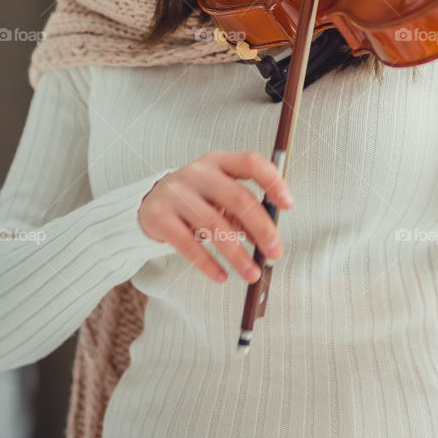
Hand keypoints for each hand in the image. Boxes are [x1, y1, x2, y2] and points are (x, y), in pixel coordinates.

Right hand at [137, 150, 292, 283]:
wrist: (150, 203)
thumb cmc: (196, 199)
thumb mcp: (220, 197)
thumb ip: (244, 213)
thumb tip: (268, 239)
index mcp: (219, 162)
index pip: (250, 162)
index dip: (271, 181)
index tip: (287, 204)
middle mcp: (197, 173)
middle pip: (236, 197)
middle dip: (261, 227)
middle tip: (275, 252)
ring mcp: (176, 193)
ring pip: (213, 224)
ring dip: (237, 253)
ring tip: (251, 273)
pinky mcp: (159, 216)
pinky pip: (187, 243)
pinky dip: (207, 263)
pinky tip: (221, 275)